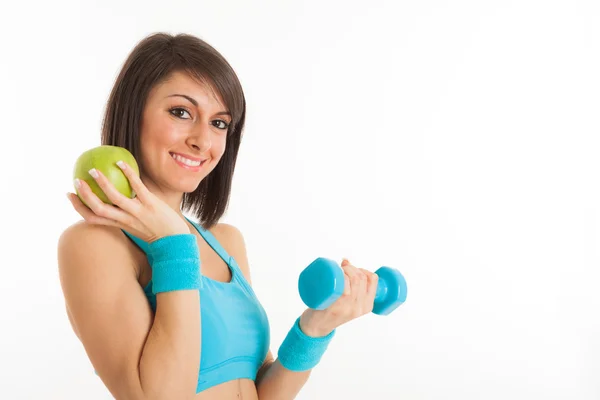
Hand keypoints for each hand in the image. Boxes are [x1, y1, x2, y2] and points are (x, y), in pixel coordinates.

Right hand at [67, 161, 189, 241]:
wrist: (175, 241)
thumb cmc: (155, 231)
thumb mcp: (135, 226)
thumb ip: (125, 216)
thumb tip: (116, 199)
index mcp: (119, 225)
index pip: (92, 218)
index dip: (78, 207)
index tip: (69, 195)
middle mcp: (125, 219)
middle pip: (98, 209)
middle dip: (84, 195)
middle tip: (76, 181)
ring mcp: (137, 211)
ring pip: (114, 197)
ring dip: (102, 183)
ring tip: (93, 170)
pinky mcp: (150, 203)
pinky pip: (137, 185)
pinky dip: (127, 173)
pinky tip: (120, 162)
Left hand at [299, 259, 378, 336]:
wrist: (316, 327)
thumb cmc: (332, 309)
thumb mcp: (349, 302)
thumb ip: (352, 287)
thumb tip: (346, 261)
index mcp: (367, 306)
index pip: (373, 280)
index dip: (363, 269)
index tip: (353, 269)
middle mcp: (360, 308)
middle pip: (361, 278)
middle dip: (351, 267)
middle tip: (341, 268)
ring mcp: (348, 308)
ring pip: (353, 280)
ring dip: (345, 269)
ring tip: (338, 270)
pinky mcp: (336, 308)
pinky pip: (344, 289)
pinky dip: (341, 277)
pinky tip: (337, 275)